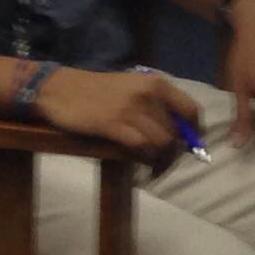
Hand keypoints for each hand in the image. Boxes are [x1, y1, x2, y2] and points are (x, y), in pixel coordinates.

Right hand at [31, 66, 200, 168]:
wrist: (59, 88)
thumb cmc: (96, 91)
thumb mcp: (132, 88)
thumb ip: (154, 105)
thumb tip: (178, 133)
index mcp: (156, 83)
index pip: (191, 109)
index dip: (195, 132)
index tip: (192, 147)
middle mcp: (149, 93)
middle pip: (177, 132)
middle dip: (175, 154)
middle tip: (165, 165)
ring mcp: (131, 109)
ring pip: (162, 142)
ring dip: (162, 162)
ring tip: (154, 170)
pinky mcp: (113, 124)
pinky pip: (142, 147)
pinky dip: (147, 161)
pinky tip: (143, 167)